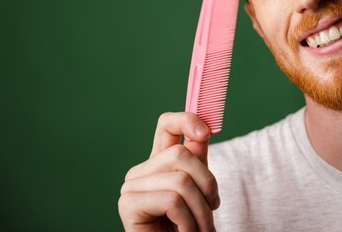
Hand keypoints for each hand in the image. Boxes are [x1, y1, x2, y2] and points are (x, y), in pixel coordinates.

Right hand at [118, 112, 218, 231]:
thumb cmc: (187, 225)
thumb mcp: (199, 186)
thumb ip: (199, 158)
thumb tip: (205, 128)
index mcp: (158, 163)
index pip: (167, 124)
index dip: (186, 120)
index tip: (206, 132)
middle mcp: (141, 171)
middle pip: (181, 154)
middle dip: (207, 184)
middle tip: (212, 209)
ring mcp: (131, 187)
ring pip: (181, 180)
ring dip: (201, 210)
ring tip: (202, 227)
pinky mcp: (129, 204)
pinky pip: (172, 200)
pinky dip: (188, 221)